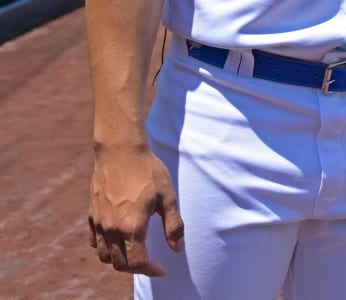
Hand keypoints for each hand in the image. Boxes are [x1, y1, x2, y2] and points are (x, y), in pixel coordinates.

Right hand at [88, 143, 183, 276]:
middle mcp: (111, 229)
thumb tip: (177, 249)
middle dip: (136, 268)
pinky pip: (94, 242)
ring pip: (104, 256)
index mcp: (131, 226)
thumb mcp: (167, 196)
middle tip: (151, 263)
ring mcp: (98, 223)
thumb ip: (173, 225)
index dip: (151, 270)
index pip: (138, 262)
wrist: (120, 150)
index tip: (162, 270)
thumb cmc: (147, 171)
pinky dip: (105, 248)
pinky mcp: (91, 215)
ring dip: (119, 261)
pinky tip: (118, 241)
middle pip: (120, 263)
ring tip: (135, 254)